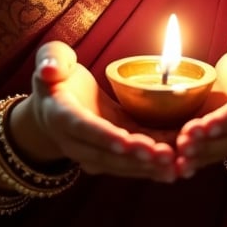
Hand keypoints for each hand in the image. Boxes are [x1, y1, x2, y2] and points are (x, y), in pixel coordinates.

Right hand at [12, 40, 178, 182]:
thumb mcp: (51, 60)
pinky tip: (177, 163)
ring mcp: (91, 153)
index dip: (103, 135)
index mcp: (60, 115)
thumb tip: (49, 70)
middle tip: (163, 155)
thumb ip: (51, 60)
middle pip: (105, 154)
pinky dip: (152, 164)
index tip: (124, 141)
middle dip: (134, 156)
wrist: (55, 105)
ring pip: (119, 164)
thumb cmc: (57, 76)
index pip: (82, 127)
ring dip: (147, 166)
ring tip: (175, 164)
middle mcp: (74, 142)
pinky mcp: (110, 155)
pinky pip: (130, 162)